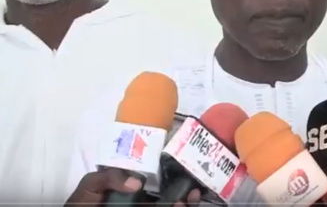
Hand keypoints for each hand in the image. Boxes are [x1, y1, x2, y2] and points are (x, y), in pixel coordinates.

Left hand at [64, 169, 201, 206]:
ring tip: (191, 200)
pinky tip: (179, 206)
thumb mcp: (92, 184)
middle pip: (168, 197)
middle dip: (185, 195)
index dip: (173, 179)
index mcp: (131, 191)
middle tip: (194, 191)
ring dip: (184, 204)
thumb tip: (136, 182)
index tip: (184, 173)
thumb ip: (110, 176)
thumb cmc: (81, 204)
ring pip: (169, 205)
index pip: (157, 183)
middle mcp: (140, 201)